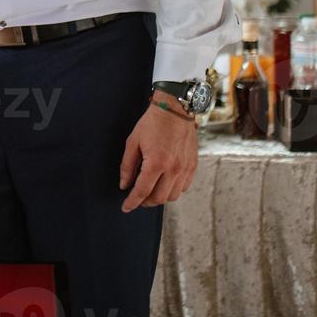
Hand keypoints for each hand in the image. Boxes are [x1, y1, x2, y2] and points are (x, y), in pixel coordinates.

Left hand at [117, 91, 198, 211]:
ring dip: (160, 197)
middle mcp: (173, 169)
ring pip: (172, 196)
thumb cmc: (152, 123)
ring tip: (150, 190)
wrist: (175, 109)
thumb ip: (127, 166)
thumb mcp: (133, 142)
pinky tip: (164, 183)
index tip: (126, 208)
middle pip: (159, 198)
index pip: (142, 191)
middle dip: (145, 202)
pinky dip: (173, 189)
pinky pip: (184, 187)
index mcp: (156, 163)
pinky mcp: (193, 165)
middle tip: (137, 198)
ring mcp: (185, 168)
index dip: (132, 202)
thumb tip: (124, 185)